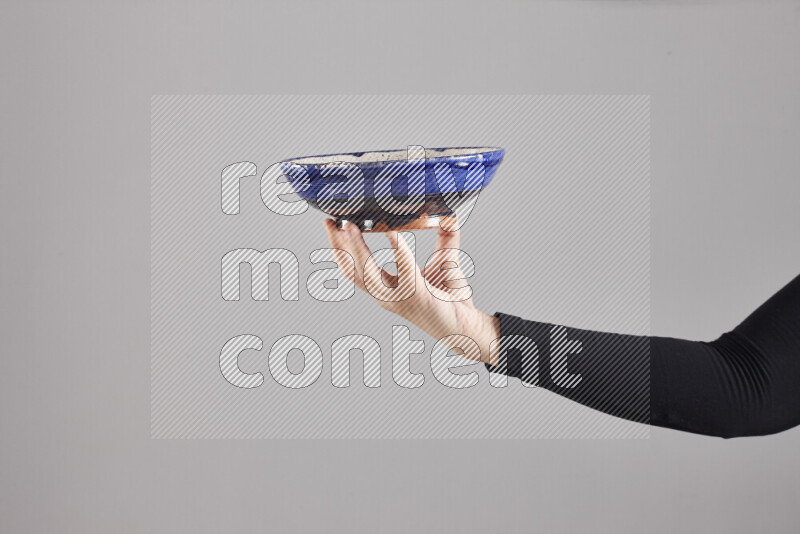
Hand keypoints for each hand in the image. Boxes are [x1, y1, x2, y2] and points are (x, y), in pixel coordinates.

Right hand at [323, 219, 499, 364]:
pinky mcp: (417, 296)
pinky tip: (393, 234)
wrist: (467, 326)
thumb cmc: (451, 299)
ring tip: (351, 226)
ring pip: (367, 273)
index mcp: (386, 287)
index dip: (340, 246)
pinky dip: (397, 250)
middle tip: (331, 222)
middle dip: (337, 245)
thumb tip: (449, 215)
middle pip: (350, 271)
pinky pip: (404, 270)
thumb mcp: (444, 262)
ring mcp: (399, 298)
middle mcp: (386, 294)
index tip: (333, 223)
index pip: (353, 267)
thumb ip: (444, 238)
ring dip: (357, 249)